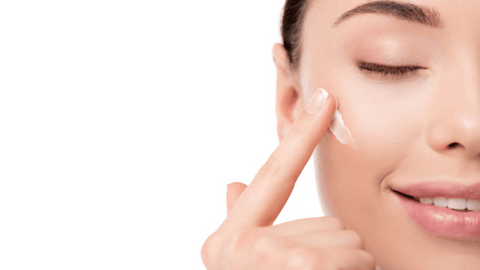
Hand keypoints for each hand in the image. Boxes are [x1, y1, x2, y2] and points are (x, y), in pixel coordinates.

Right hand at [201, 89, 375, 269]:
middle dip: (332, 248)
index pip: (273, 175)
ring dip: (346, 265)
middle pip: (326, 221)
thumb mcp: (244, 260)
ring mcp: (267, 256)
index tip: (325, 99)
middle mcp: (238, 245)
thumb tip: (233, 186)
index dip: (301, 136)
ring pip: (346, 238)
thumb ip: (243, 220)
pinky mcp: (301, 265)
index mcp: (228, 240)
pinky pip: (359, 256)